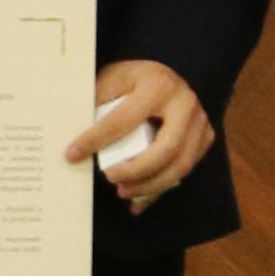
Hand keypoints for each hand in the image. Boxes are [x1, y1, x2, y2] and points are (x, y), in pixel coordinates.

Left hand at [66, 62, 213, 212]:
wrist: (164, 74)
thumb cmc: (132, 80)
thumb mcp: (112, 80)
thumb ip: (97, 105)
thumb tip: (70, 136)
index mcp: (158, 85)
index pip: (124, 120)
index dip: (96, 139)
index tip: (72, 155)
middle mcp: (185, 102)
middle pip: (166, 148)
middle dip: (136, 170)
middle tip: (109, 178)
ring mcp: (200, 121)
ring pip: (181, 164)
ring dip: (150, 185)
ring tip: (122, 191)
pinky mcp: (205, 137)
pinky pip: (185, 170)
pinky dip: (160, 189)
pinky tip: (138, 201)